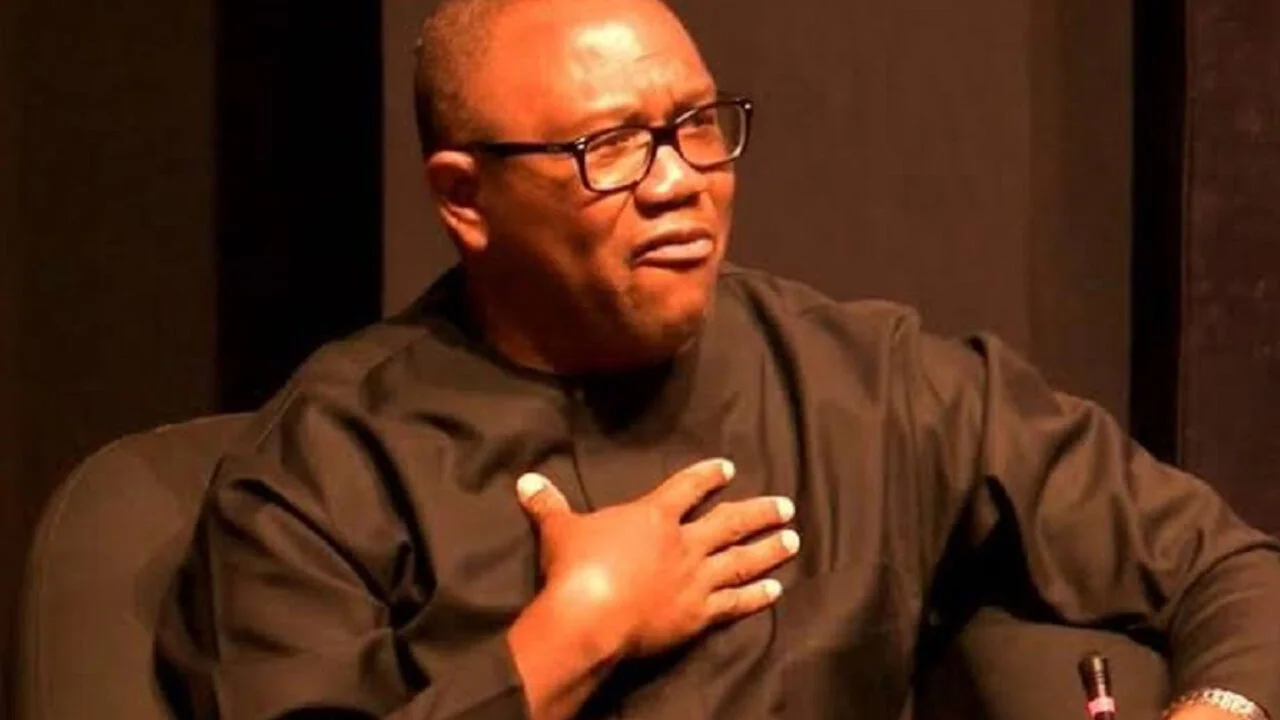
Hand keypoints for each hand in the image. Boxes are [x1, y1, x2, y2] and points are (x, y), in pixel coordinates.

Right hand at [516, 458, 798, 658]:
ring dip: (769, 550)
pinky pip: (735, 604)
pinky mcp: (699, 615)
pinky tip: (776, 590)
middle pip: (729, 522)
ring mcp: (695, 580)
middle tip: (787, 506)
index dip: (707, 476)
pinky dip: (757, 597)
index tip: (728, 468)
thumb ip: (548, 504)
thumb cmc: (575, 568)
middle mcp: (683, 544)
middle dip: (759, 512)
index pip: (687, 488)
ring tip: (794, 540)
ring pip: (742, 561)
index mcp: (654, 517)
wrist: (589, 617)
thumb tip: (525, 480)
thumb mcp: (559, 529)